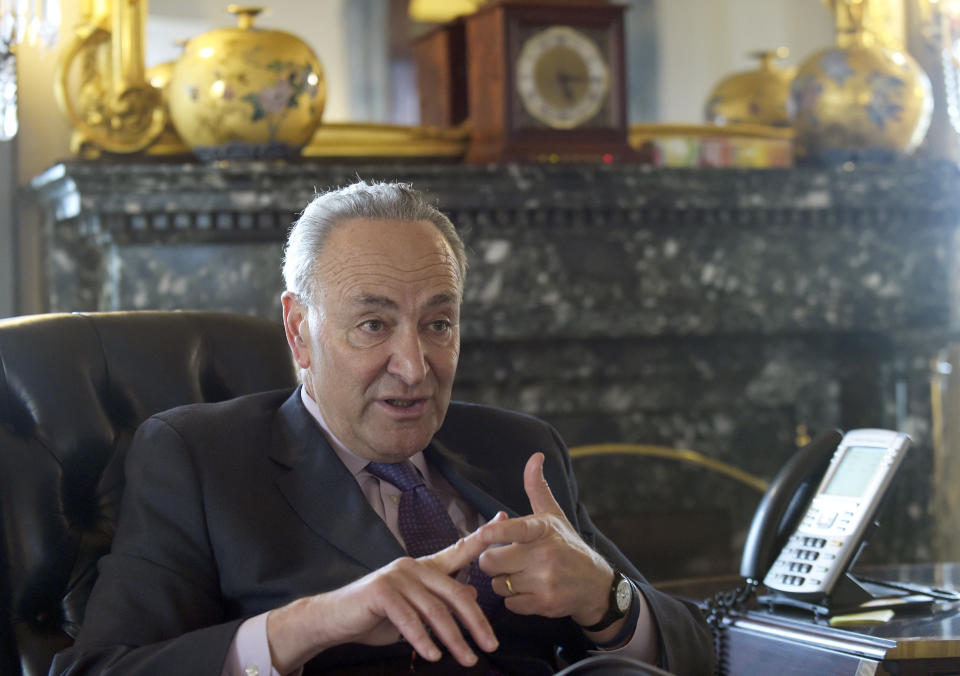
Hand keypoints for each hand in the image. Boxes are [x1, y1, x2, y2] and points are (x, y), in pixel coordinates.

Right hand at [266, 517, 503, 672]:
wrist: (332, 620)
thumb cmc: (374, 616)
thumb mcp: (414, 611)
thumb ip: (440, 603)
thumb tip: (473, 600)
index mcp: (423, 568)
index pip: (458, 552)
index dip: (481, 539)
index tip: (503, 519)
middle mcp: (413, 566)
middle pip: (455, 594)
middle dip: (476, 623)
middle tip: (490, 646)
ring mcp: (397, 576)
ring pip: (436, 611)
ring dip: (454, 640)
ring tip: (466, 660)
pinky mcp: (381, 592)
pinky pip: (409, 619)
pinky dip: (423, 639)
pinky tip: (433, 656)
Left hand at [477, 453, 613, 626]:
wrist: (595, 586)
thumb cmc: (567, 546)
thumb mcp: (554, 515)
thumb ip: (538, 488)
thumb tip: (535, 456)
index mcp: (544, 529)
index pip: (517, 530)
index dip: (496, 532)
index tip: (482, 533)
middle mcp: (545, 555)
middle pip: (491, 561)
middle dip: (492, 561)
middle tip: (506, 558)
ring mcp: (545, 581)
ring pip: (498, 583)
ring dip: (504, 581)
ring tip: (522, 574)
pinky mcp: (544, 604)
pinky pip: (509, 603)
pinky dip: (514, 599)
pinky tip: (529, 590)